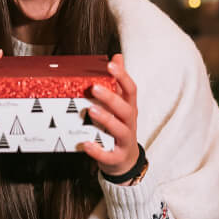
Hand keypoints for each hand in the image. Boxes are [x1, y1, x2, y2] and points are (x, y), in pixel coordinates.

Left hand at [80, 54, 139, 179]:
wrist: (125, 161)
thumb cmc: (120, 128)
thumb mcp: (122, 105)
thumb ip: (119, 82)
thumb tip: (117, 57)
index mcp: (129, 108)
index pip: (131, 90)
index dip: (122, 77)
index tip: (110, 65)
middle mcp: (130, 123)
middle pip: (126, 109)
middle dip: (111, 98)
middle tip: (94, 88)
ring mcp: (125, 141)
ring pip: (120, 130)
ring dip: (106, 120)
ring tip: (91, 111)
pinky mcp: (118, 157)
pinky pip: (109, 155)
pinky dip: (98, 151)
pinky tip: (87, 144)